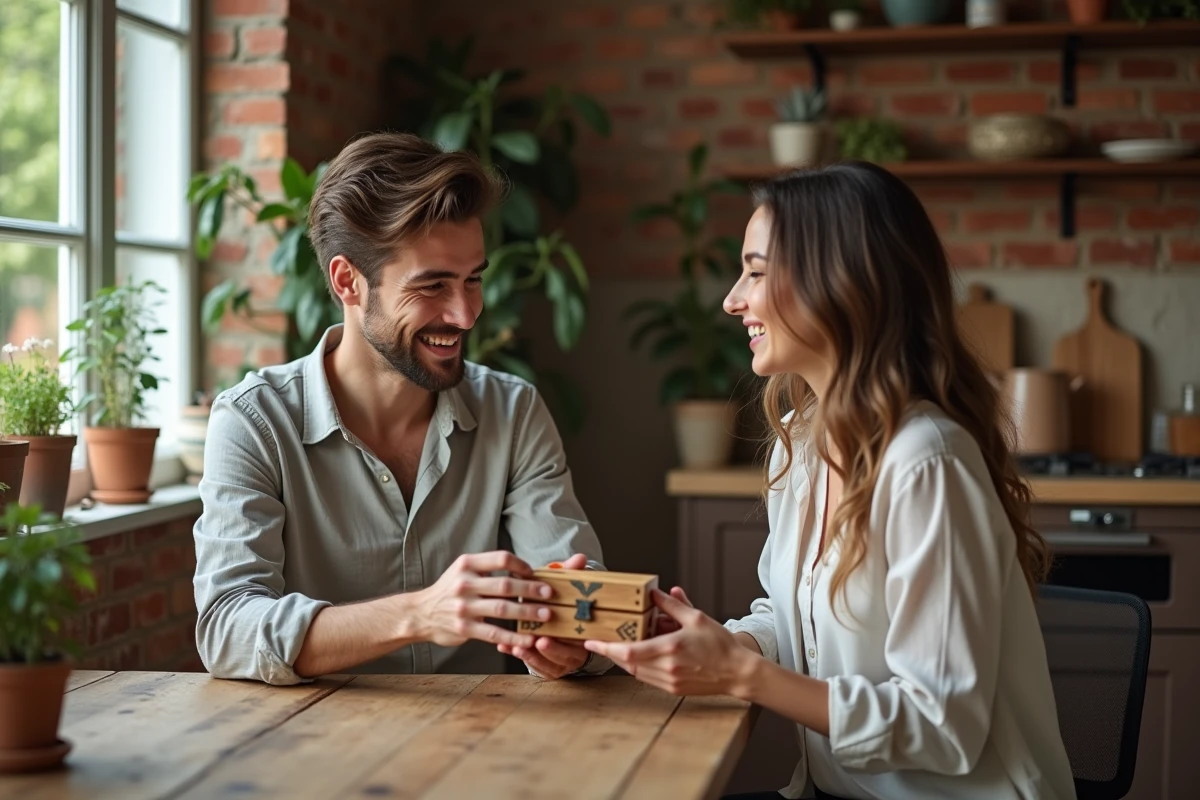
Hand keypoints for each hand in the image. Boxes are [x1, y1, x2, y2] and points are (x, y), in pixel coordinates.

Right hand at [414, 551, 552, 648]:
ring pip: (503, 609)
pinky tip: (529, 639)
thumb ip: (487, 569)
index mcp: (467, 564)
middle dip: (531, 589)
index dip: (520, 565)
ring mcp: (464, 607)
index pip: (500, 558)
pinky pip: (495, 632)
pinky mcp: (465, 628)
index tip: (534, 573)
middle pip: (505, 585)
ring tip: (546, 615)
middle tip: (550, 593)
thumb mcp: (463, 570)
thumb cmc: (450, 590)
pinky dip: (514, 636)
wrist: (421, 613)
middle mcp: (465, 583)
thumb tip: (524, 571)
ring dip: (528, 612)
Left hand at [497, 553, 589, 678]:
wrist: (565, 626)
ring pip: (546, 664)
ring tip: (517, 647)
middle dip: (551, 650)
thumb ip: (573, 575)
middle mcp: (574, 653)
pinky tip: (506, 648)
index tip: (551, 636)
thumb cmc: (564, 605)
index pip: (579, 642)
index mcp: (584, 636)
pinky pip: (533, 666)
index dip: (566, 641)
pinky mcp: (546, 668)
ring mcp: (560, 663)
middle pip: (564, 656)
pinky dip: (518, 655)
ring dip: (531, 656)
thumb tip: (580, 558)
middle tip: (538, 641)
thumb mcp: (569, 590)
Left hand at [583, 587, 757, 696]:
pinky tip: (637, 656)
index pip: (629, 651)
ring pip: (635, 672)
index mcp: (670, 648)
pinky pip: (646, 678)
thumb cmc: (720, 645)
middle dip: (610, 652)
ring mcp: (669, 681)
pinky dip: (637, 667)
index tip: (592, 641)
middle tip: (598, 641)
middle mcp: (667, 668)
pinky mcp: (673, 689)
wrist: (737, 672)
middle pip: (627, 663)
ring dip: (623, 660)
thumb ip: (673, 605)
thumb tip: (656, 593)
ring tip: (615, 647)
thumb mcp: (697, 618)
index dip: (607, 647)